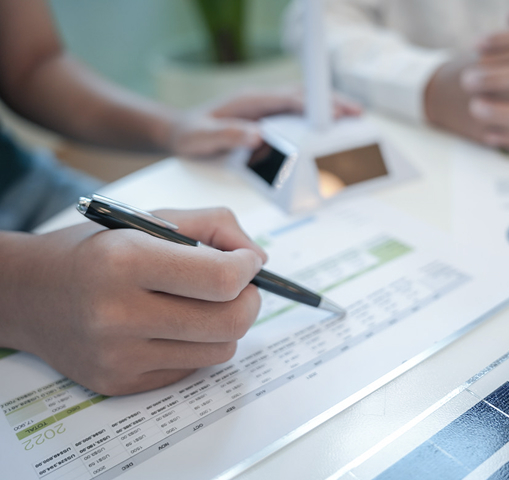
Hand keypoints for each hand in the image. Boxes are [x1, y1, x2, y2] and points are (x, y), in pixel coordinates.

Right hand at [0, 208, 265, 395]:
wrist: (28, 294)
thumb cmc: (95, 250)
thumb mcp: (149, 218)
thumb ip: (214, 226)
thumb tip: (260, 260)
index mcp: (126, 261)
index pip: (222, 278)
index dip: (248, 268)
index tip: (247, 261)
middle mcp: (118, 313)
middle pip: (230, 322)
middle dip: (249, 301)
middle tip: (239, 287)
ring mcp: (118, 355)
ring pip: (220, 350)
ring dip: (226, 326)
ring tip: (201, 305)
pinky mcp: (120, 383)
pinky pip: (192, 369)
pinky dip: (197, 346)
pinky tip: (172, 327)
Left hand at [168, 89, 362, 157]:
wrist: (179, 133)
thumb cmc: (191, 134)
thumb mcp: (203, 137)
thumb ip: (228, 135)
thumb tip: (256, 137)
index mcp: (251, 100)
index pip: (289, 99)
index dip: (314, 105)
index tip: (334, 113)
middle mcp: (263, 101)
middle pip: (305, 97)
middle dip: (333, 104)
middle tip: (358, 114)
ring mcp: (268, 109)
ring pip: (305, 105)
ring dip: (330, 111)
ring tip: (355, 121)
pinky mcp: (270, 120)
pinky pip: (299, 118)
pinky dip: (318, 122)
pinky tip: (332, 132)